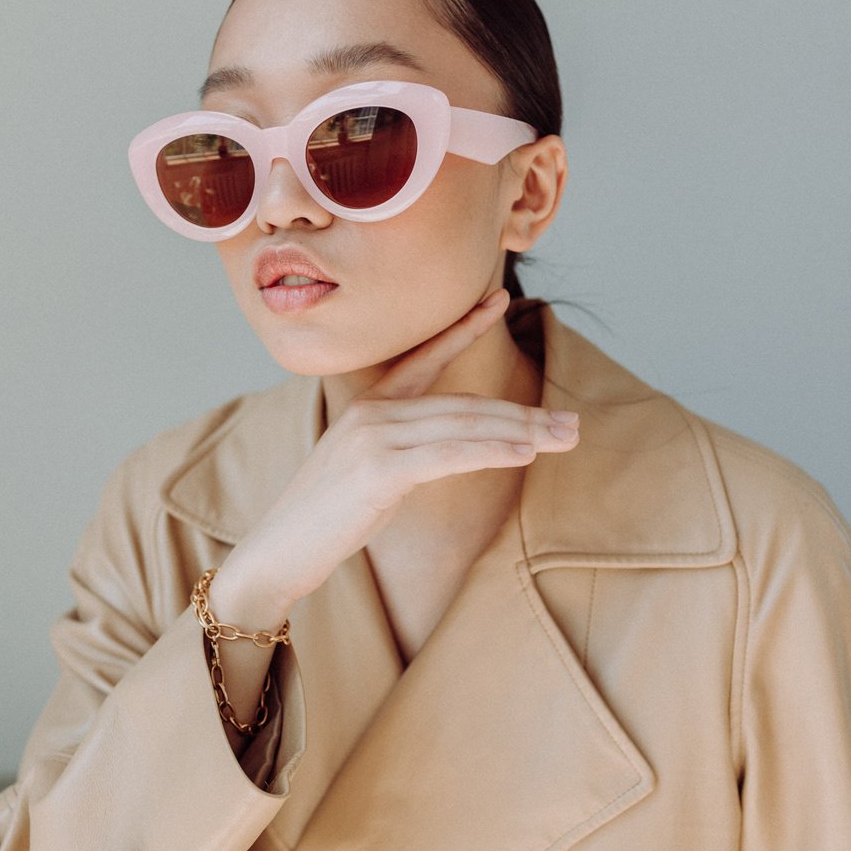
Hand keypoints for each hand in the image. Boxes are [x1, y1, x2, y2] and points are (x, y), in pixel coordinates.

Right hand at [215, 289, 578, 612]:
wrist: (278, 551)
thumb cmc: (324, 520)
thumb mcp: (367, 474)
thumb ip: (404, 451)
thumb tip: (451, 451)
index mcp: (368, 407)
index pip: (423, 356)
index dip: (464, 326)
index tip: (500, 299)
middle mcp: (371, 412)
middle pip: (463, 402)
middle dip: (523, 412)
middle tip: (572, 422)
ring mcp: (373, 437)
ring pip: (463, 425)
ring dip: (522, 432)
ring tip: (564, 437)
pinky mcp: (379, 469)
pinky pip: (449, 454)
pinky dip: (491, 450)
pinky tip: (525, 452)